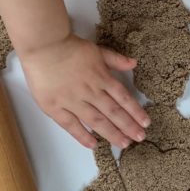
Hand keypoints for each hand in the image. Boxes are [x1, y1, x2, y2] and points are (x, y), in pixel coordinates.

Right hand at [20, 34, 148, 148]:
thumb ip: (115, 59)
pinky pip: (71, 125)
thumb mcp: (97, 50)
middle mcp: (90, 91)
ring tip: (123, 144)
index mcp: (101, 77)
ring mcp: (72, 101)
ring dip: (111, 133)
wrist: (44, 45)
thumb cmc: (69, 46)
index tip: (145, 123)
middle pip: (113, 112)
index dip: (135, 111)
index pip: (123, 97)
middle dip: (128, 126)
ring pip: (96, 121)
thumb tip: (134, 63)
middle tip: (139, 138)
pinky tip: (94, 145)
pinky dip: (82, 135)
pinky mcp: (55, 107)